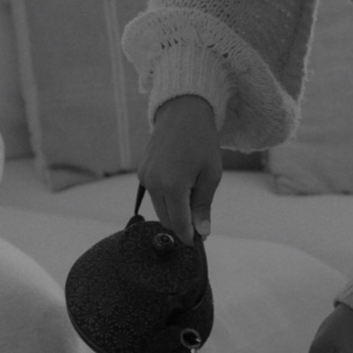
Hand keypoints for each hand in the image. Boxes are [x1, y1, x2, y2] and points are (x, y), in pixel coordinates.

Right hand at [135, 95, 221, 243]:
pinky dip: (167, 196)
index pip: (179, 225)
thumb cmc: (202, 141)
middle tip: (201, 212)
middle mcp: (153, 184)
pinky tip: (181, 179)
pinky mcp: (142, 172)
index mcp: (172, 186)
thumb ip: (203, 206)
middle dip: (183, 223)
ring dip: (175, 209)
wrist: (183, 111)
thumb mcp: (211, 174)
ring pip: (160, 209)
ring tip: (192, 188)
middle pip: (167, 220)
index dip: (190, 237)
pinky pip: (155, 195)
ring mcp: (145, 178)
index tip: (200, 242)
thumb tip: (201, 233)